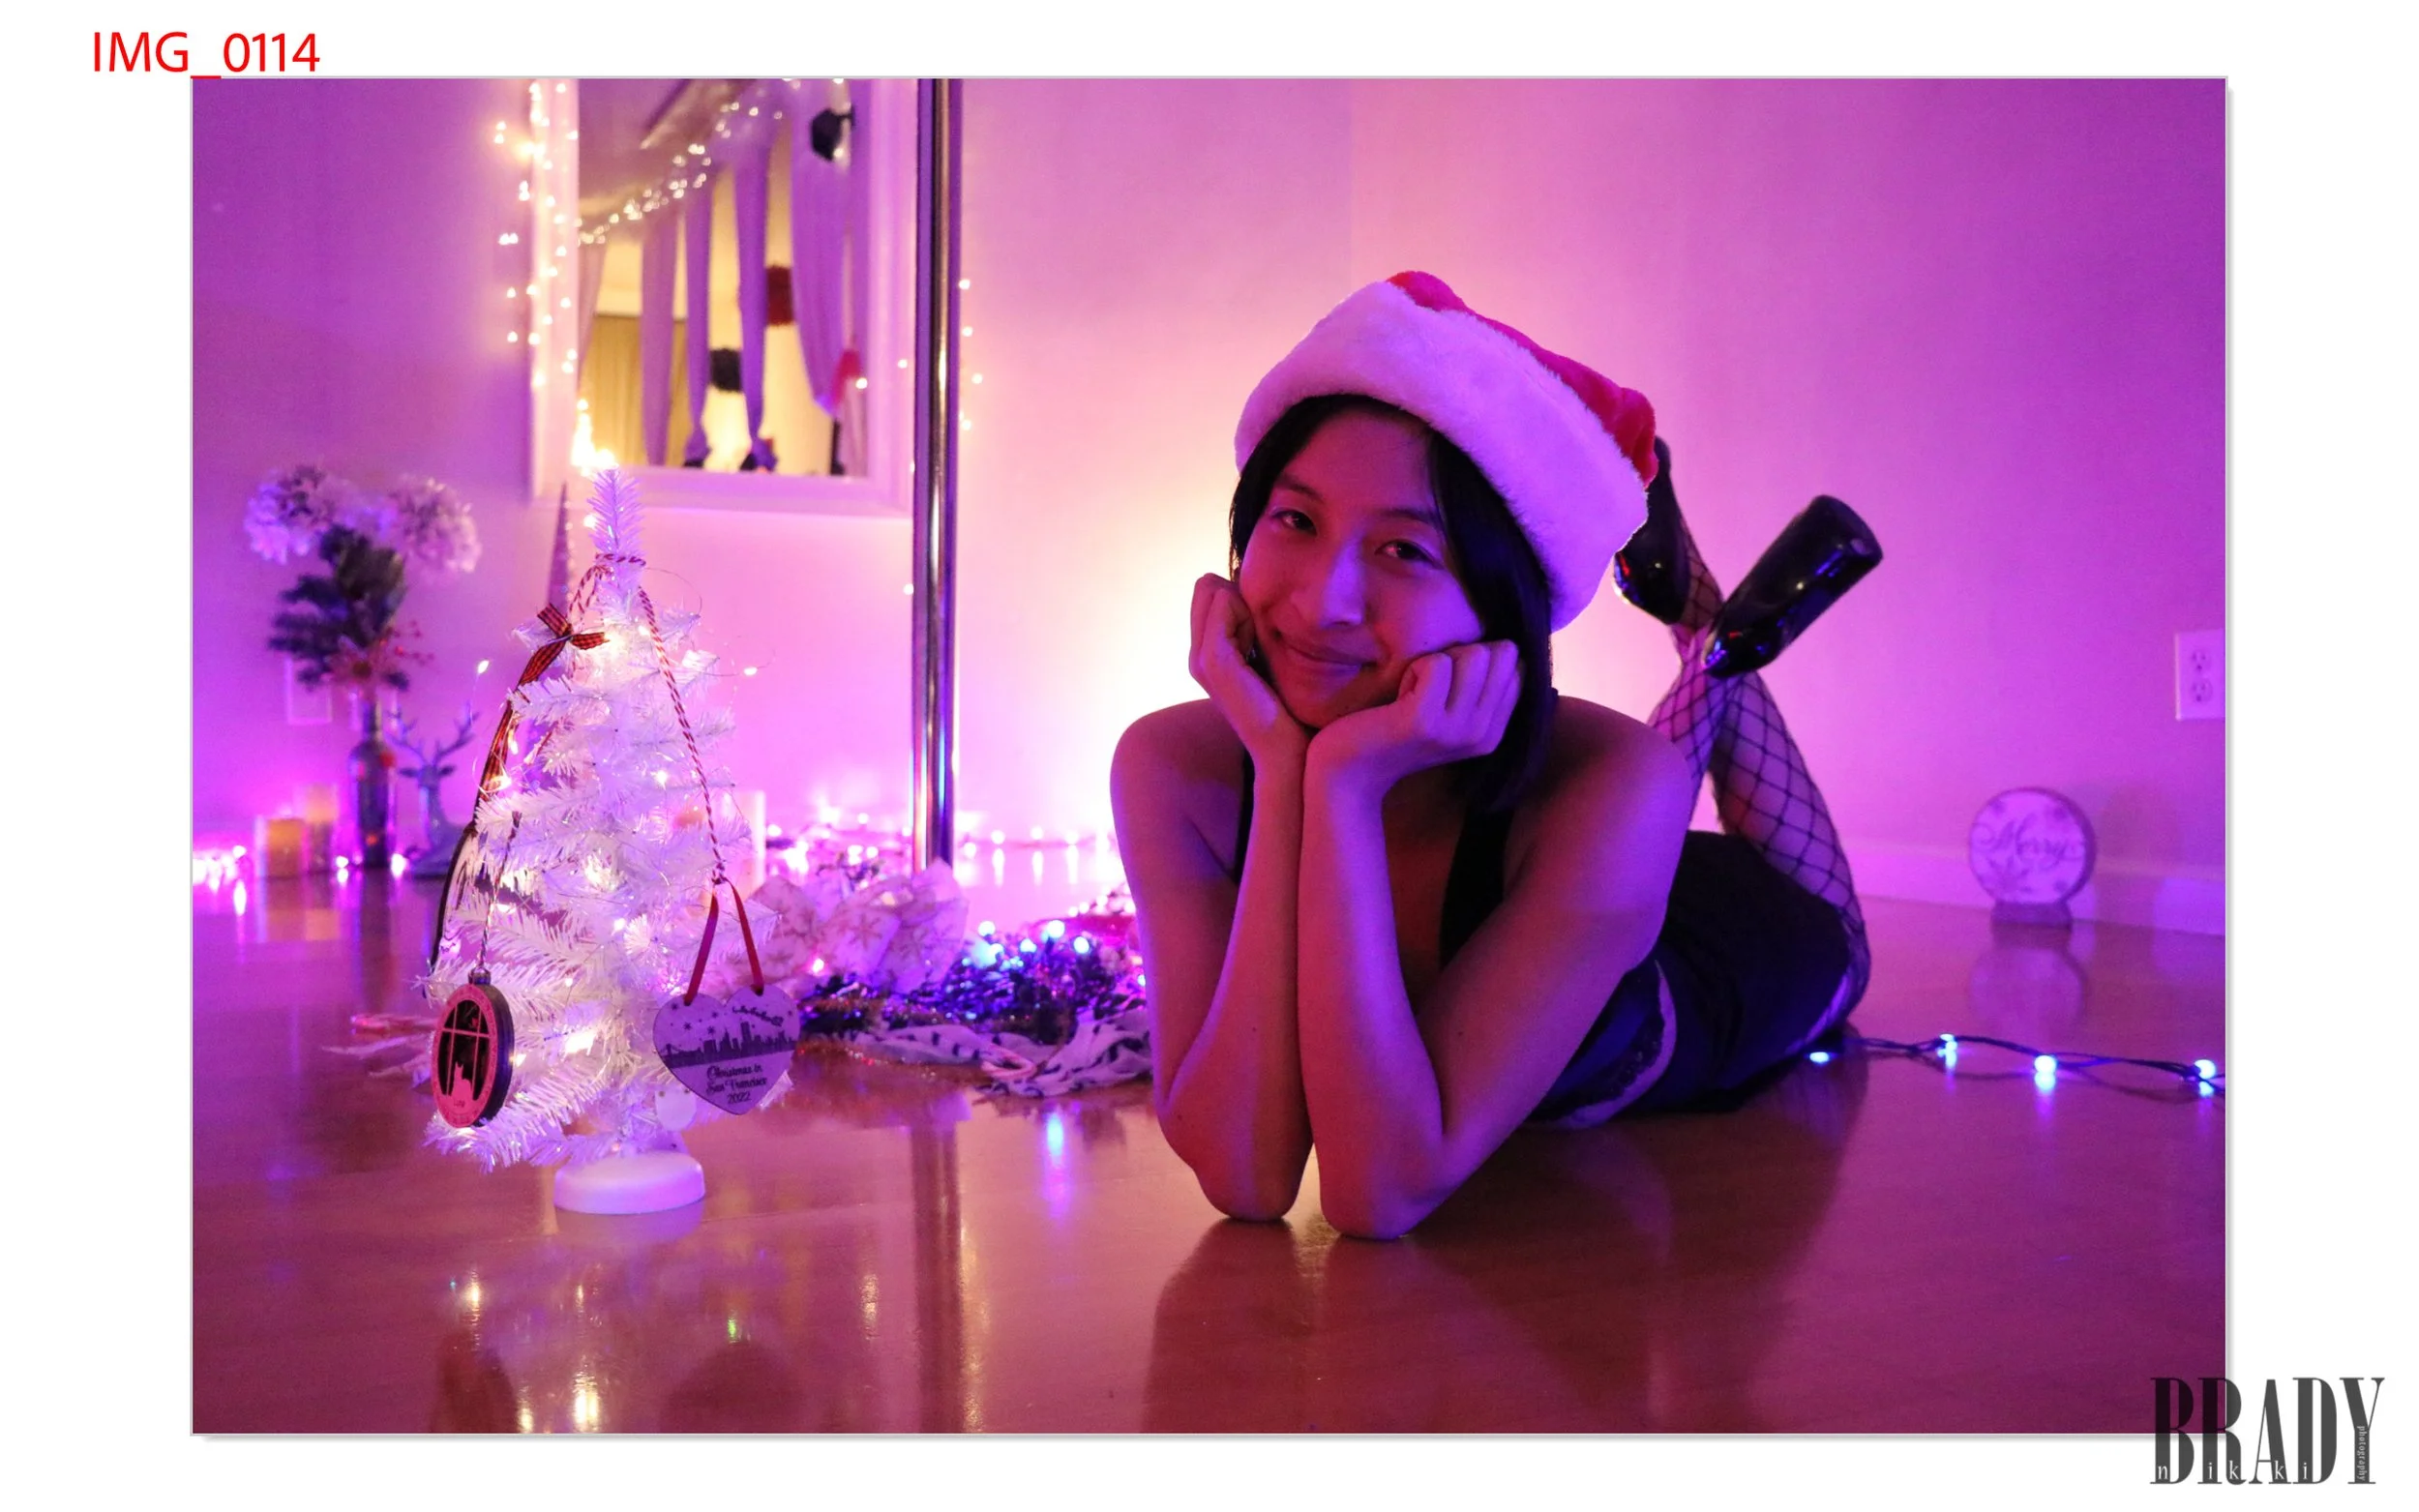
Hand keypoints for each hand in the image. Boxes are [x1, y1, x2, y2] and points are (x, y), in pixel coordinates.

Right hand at [1189, 574, 1309, 769]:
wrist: (1286, 750)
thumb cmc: (1289, 708)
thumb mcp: (1270, 659)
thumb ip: (1257, 630)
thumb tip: (1259, 592)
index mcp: (1207, 655)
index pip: (1208, 591)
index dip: (1240, 598)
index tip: (1263, 634)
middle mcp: (1196, 655)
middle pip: (1206, 587)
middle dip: (1240, 598)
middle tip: (1262, 637)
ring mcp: (1200, 658)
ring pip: (1214, 591)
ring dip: (1246, 607)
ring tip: (1261, 646)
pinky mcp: (1213, 660)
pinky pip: (1224, 604)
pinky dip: (1248, 614)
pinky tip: (1260, 649)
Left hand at [1307, 641, 1520, 794]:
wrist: (1348, 773)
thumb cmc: (1391, 730)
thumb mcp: (1446, 713)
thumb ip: (1478, 688)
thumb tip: (1507, 645)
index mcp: (1492, 732)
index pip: (1517, 666)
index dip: (1476, 661)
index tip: (1444, 689)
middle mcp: (1483, 734)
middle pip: (1503, 654)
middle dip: (1460, 655)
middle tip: (1426, 688)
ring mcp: (1456, 729)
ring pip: (1475, 654)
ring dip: (1435, 662)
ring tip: (1411, 694)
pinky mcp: (1426, 721)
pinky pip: (1437, 663)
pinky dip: (1413, 670)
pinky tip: (1398, 699)